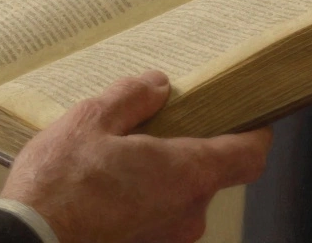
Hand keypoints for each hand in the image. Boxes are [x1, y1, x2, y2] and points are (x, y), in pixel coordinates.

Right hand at [0, 71, 272, 242]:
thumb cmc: (57, 188)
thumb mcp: (91, 121)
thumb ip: (132, 99)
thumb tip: (157, 85)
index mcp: (186, 172)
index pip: (250, 155)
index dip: (254, 133)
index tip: (247, 117)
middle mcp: (188, 212)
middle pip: (208, 173)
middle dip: (184, 149)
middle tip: (149, 128)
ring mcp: (168, 239)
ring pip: (178, 198)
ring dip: (159, 178)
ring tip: (115, 161)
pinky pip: (156, 220)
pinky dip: (141, 202)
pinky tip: (104, 190)